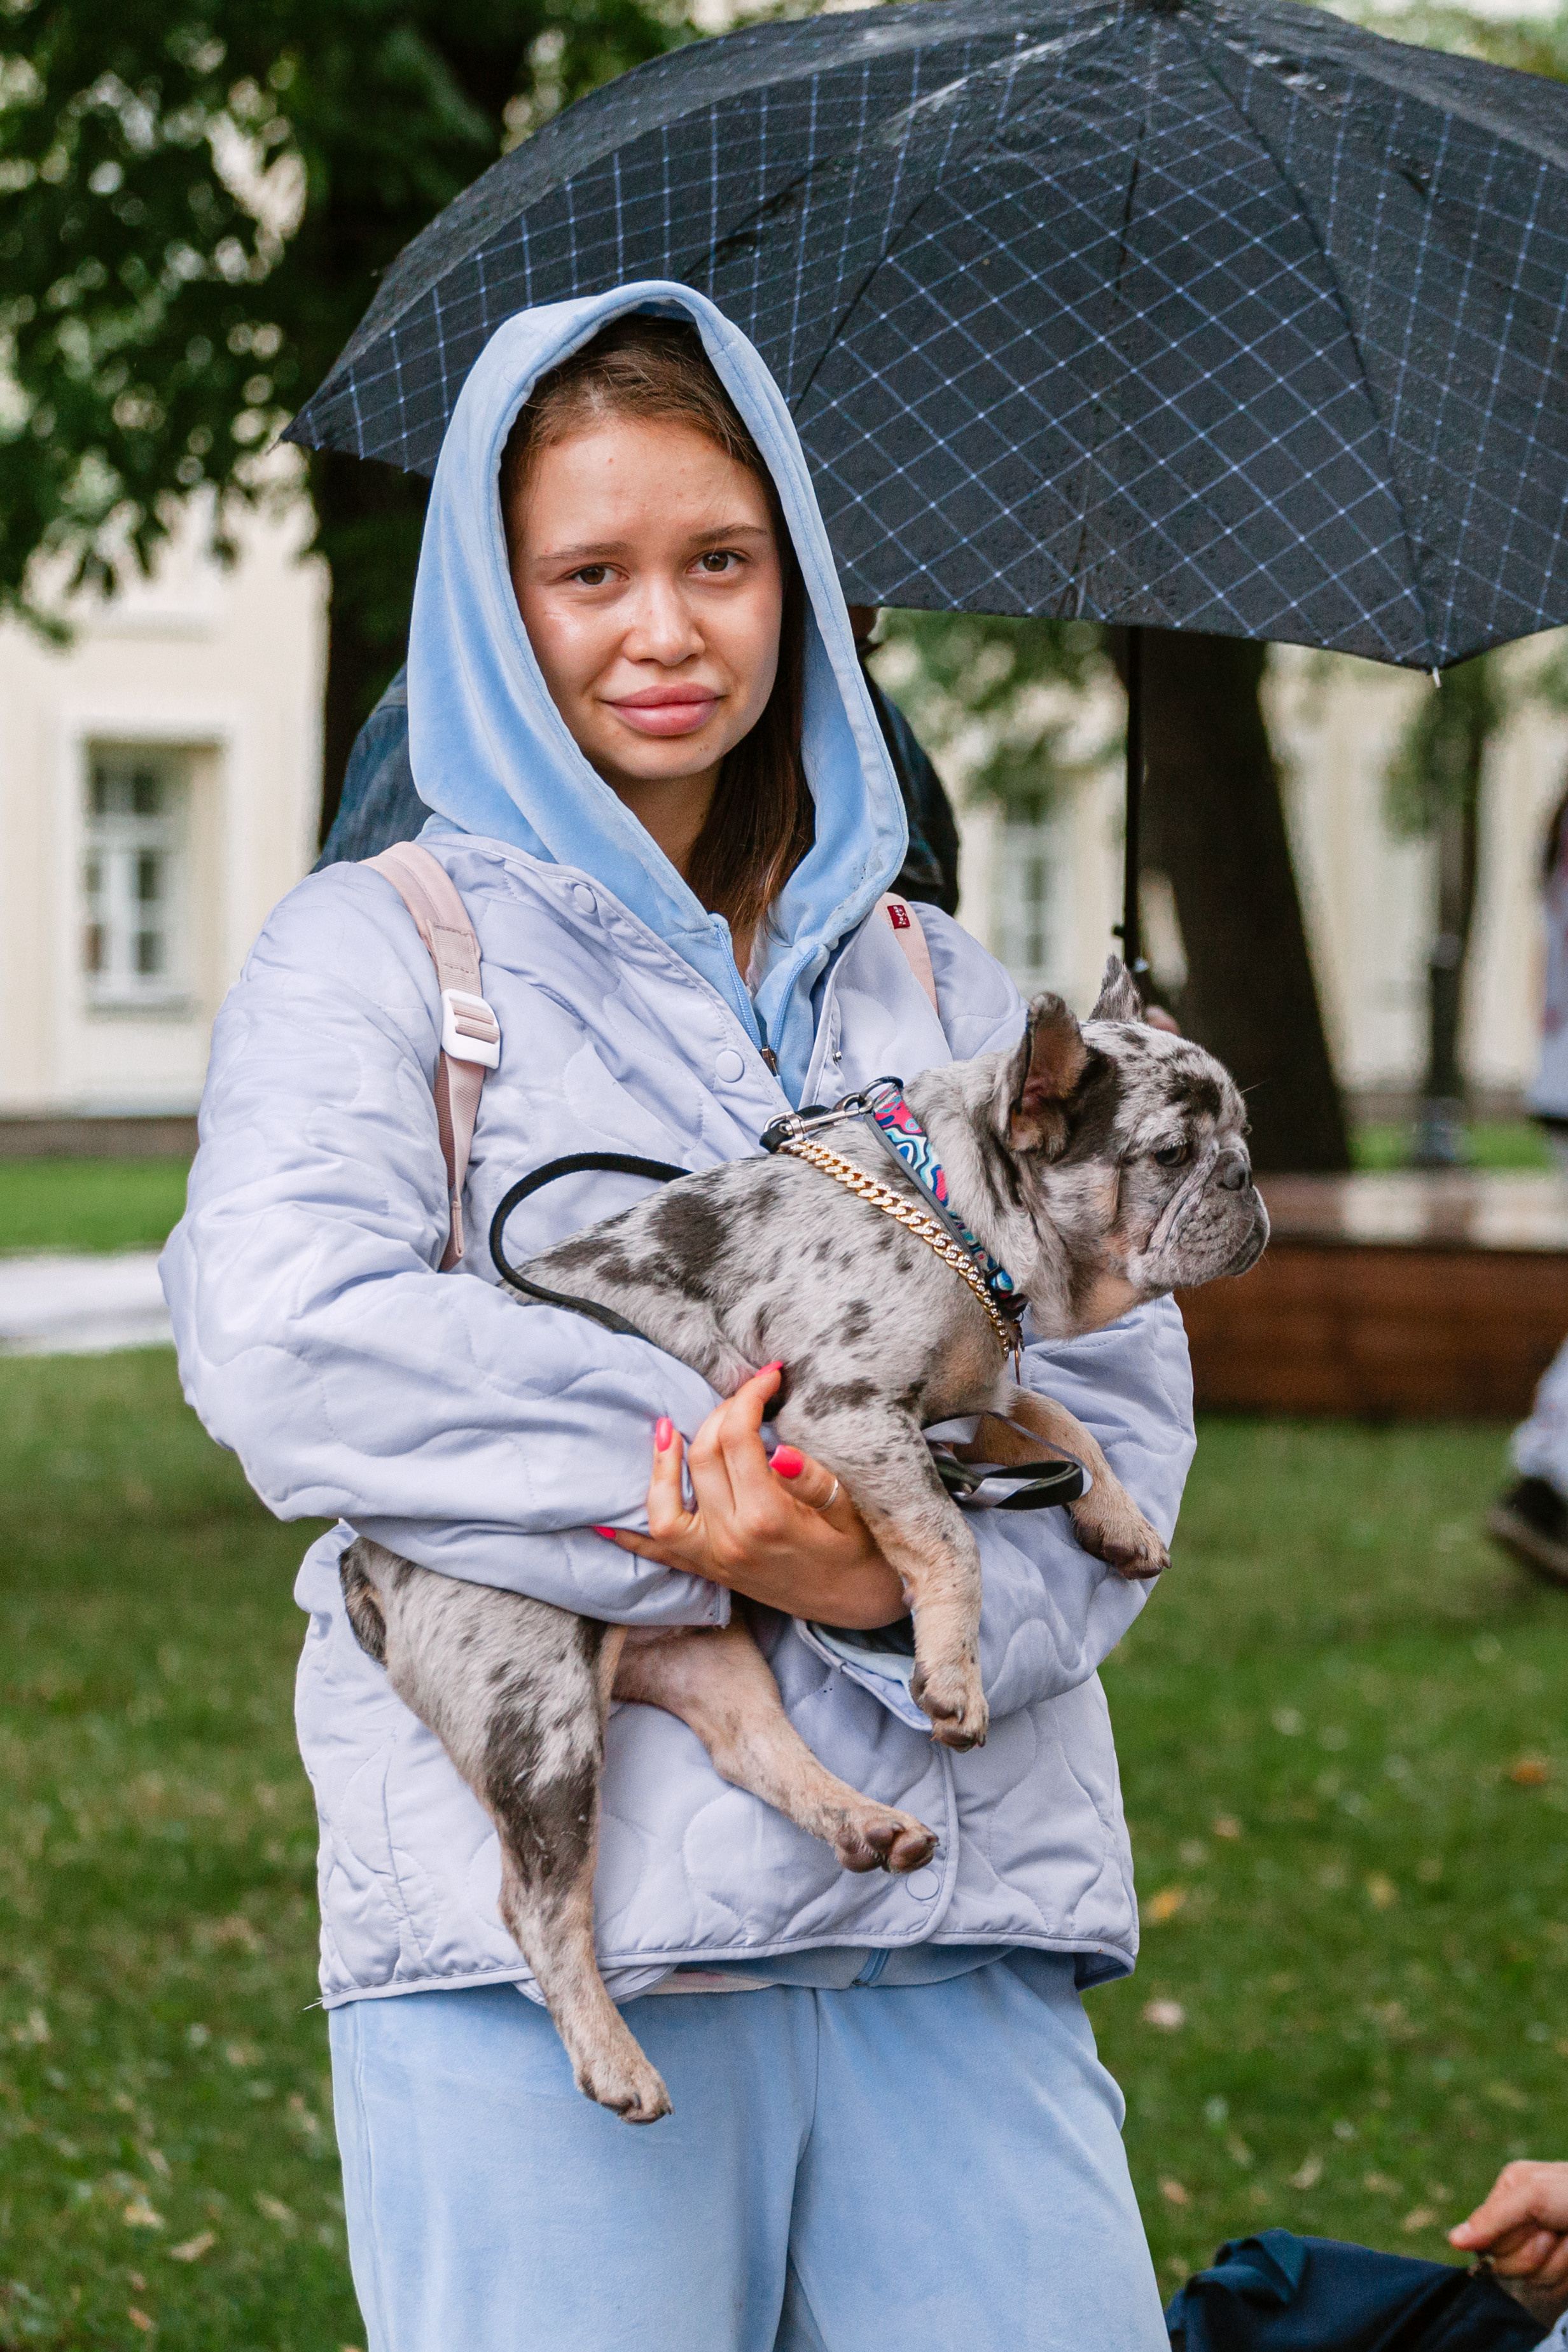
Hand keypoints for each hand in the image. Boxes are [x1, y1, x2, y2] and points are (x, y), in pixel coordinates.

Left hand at [595, 1365, 906, 1627]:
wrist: (861, 1606)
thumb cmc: (864, 1554)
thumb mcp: (856, 1514)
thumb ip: (819, 1483)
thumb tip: (783, 1451)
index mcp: (770, 1519)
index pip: (740, 1440)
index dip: (750, 1397)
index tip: (769, 1376)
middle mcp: (731, 1541)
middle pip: (703, 1458)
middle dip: (722, 1413)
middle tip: (747, 1393)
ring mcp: (715, 1560)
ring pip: (665, 1507)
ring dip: (661, 1465)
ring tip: (666, 1429)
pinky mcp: (710, 1572)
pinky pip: (660, 1555)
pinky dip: (630, 1537)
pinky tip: (607, 1520)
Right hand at [1450, 2161, 1567, 2324]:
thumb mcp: (1532, 2192)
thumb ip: (1492, 2217)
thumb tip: (1453, 2241)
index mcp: (1509, 2194)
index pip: (1484, 2237)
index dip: (1508, 2239)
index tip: (1535, 2223)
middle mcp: (1522, 2222)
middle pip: (1505, 2262)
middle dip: (1535, 2252)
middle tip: (1556, 2231)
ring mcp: (1544, 2249)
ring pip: (1531, 2279)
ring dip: (1557, 2263)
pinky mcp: (1560, 2270)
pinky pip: (1551, 2289)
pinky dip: (1567, 2274)